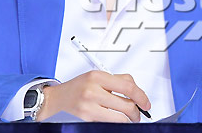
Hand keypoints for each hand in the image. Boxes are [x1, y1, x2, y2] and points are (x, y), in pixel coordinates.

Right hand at [36, 70, 150, 122]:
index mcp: (97, 77)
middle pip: (126, 104)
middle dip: (136, 112)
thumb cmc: (76, 88)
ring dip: (128, 120)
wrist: (55, 100)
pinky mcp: (86, 119)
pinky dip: (116, 122)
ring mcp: (89, 107)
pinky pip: (109, 123)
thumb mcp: (95, 77)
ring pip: (120, 118)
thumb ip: (116, 80)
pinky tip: (116, 120)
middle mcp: (93, 91)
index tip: (146, 103)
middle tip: (138, 113)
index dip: (142, 96)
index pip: (128, 86)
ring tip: (128, 118)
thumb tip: (136, 90)